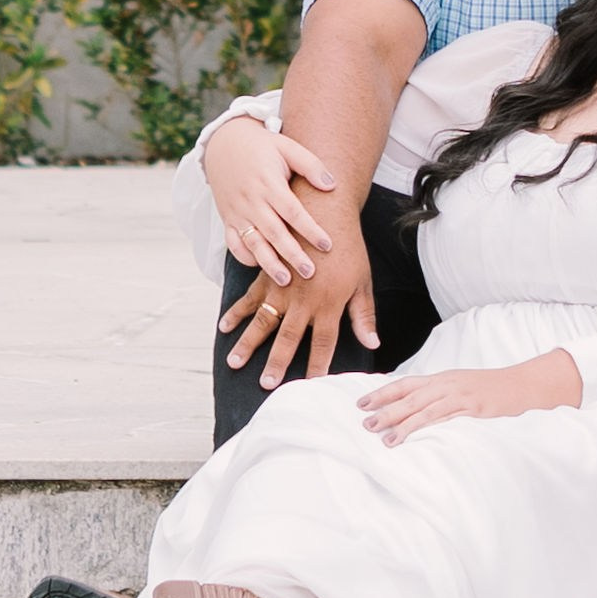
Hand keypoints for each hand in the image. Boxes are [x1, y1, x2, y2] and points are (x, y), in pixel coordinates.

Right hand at [204, 116, 335, 288]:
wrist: (224, 143)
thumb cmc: (263, 146)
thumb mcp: (287, 146)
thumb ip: (310, 165)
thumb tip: (332, 186)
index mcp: (268, 182)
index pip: (292, 211)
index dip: (309, 229)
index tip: (327, 245)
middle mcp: (251, 200)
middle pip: (274, 232)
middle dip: (292, 254)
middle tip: (310, 273)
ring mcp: (237, 212)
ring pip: (253, 242)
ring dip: (268, 263)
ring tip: (286, 281)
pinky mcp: (228, 219)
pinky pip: (233, 244)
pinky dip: (244, 257)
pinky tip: (260, 267)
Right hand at [220, 200, 379, 386]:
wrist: (325, 209)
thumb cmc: (349, 248)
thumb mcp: (362, 281)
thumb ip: (363, 314)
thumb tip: (372, 343)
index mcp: (329, 305)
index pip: (323, 345)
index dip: (318, 367)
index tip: (310, 387)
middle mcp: (303, 301)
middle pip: (288, 339)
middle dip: (276, 363)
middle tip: (265, 384)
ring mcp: (283, 287)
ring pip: (262, 321)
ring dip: (247, 343)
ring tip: (233, 362)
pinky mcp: (269, 273)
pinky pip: (249, 296)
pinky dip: (236, 312)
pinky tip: (224, 326)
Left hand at [358, 351, 580, 445]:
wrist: (523, 385)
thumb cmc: (493, 391)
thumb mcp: (463, 392)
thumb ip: (442, 400)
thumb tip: (418, 414)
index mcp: (443, 379)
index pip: (406, 384)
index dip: (383, 392)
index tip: (362, 402)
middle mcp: (446, 383)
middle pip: (408, 395)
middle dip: (384, 407)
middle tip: (363, 421)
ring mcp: (457, 393)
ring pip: (421, 406)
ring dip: (398, 420)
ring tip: (379, 434)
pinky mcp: (470, 405)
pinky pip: (440, 416)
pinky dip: (421, 426)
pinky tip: (409, 436)